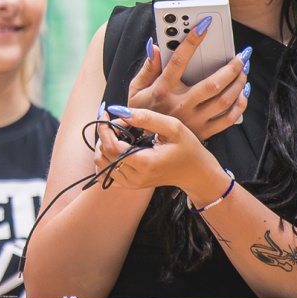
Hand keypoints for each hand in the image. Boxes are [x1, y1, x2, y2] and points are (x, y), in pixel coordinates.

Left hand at [96, 105, 230, 205]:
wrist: (196, 173)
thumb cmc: (188, 148)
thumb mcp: (173, 127)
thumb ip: (145, 118)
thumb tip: (118, 111)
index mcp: (145, 163)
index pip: (110, 146)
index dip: (105, 128)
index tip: (108, 115)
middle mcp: (135, 177)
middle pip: (103, 154)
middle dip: (106, 134)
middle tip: (122, 123)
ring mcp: (130, 184)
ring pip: (101, 163)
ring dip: (104, 145)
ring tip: (120, 135)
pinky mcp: (129, 185)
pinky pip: (105, 173)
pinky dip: (105, 159)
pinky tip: (117, 148)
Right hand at [126, 23, 249, 141]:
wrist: (142, 147)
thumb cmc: (141, 114)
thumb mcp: (135, 90)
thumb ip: (147, 68)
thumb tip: (155, 47)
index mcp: (162, 91)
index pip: (178, 61)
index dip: (191, 41)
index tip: (205, 25)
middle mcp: (180, 106)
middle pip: (212, 84)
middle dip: (231, 67)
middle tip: (242, 55)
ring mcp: (193, 121)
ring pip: (224, 100)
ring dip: (238, 83)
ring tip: (244, 70)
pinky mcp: (203, 132)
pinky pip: (228, 119)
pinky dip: (240, 105)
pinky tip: (243, 93)